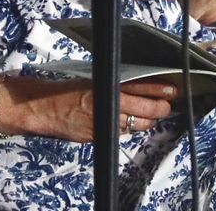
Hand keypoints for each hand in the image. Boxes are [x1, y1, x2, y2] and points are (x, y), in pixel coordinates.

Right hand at [9, 77, 176, 141]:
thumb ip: (111, 84)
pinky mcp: (99, 136)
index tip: (174, 90)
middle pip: (146, 110)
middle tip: (165, 106)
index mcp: (104, 85)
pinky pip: (121, 132)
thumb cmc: (64, 90)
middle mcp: (107, 103)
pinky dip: (125, 127)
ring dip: (145, 120)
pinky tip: (124, 122)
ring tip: (148, 115)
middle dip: (160, 109)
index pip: (140, 87)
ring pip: (138, 124)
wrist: (41, 108)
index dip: (160, 89)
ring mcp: (104, 122)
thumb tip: (136, 88)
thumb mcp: (89, 79)